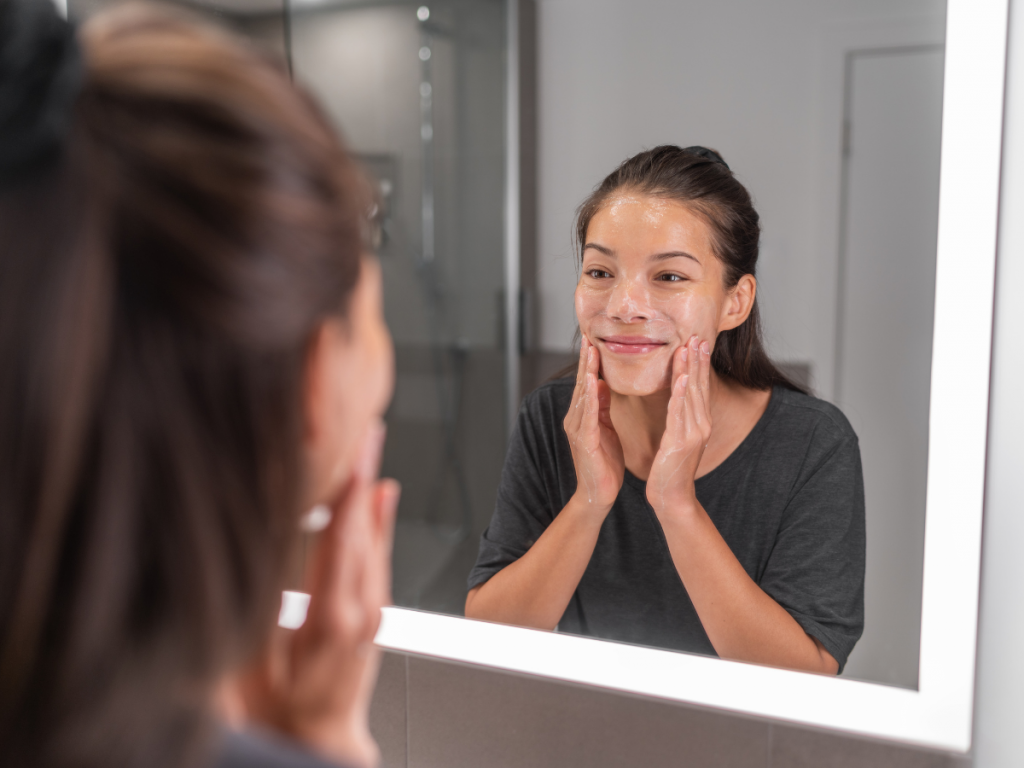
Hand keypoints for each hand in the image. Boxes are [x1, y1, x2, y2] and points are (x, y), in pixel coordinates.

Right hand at [238, 420, 398, 767]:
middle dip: (365, 473)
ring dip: (373, 487)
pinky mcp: (375, 609)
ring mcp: (374, 608)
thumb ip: (264, 605)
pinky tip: (381, 493)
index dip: (347, 494)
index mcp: (332, 619)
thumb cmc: (283, 709)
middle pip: (365, 528)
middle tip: (368, 426)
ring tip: (373, 445)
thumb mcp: (253, 662)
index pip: (342, 542)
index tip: (352, 452)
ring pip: (376, 536)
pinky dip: (379, 518)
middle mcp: (363, 609)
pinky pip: (379, 553)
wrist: (320, 739)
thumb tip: (260, 551)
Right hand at [562, 336, 623, 511]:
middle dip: (586, 360)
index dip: (591, 362)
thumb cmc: (605, 464)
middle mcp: (575, 419)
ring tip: (591, 351)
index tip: (596, 341)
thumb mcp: (605, 429)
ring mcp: (577, 429)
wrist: (599, 495)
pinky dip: (588, 395)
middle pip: (581, 384)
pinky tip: (591, 380)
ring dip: (586, 371)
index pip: (587, 383)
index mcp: (583, 416)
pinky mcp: (584, 440)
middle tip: (590, 336)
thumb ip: (602, 407)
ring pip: (582, 395)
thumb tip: (601, 383)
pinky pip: (586, 413)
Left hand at [646, 336, 711, 516]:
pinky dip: (680, 395)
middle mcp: (700, 425)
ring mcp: (692, 433)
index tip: (698, 341)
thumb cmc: (671, 468)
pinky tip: (680, 379)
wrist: (672, 497)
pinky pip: (679, 414)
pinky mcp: (680, 442)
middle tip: (698, 336)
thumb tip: (679, 399)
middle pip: (698, 387)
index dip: (700, 364)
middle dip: (698, 360)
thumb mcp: (678, 437)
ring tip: (688, 348)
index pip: (699, 387)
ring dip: (689, 370)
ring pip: (690, 396)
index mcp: (698, 422)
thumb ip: (679, 418)